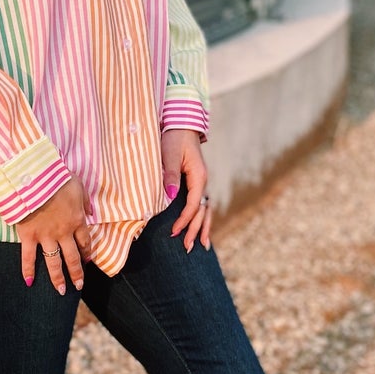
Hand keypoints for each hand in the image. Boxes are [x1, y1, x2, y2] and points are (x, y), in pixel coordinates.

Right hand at [18, 174, 90, 292]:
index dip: (86, 252)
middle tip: (78, 285)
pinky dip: (28, 270)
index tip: (87, 261)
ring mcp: (46, 236)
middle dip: (77, 273)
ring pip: (54, 262)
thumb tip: (90, 211)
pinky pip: (29, 257)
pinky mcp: (29, 236)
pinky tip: (29, 282)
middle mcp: (64, 233)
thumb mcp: (78, 185)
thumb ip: (84, 201)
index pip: (84, 241)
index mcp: (77, 220)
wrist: (35, 178)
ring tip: (61, 291)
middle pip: (72, 257)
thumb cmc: (57, 178)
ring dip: (57, 277)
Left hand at [161, 128, 210, 251]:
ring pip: (206, 210)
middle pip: (202, 211)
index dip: (185, 220)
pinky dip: (202, 219)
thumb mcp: (169, 155)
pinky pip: (201, 205)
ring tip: (200, 246)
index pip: (194, 204)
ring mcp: (202, 183)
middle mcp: (203, 182)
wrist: (181, 125)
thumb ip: (169, 175)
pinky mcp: (197, 184)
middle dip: (195, 230)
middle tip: (188, 248)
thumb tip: (170, 197)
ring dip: (202, 228)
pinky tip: (200, 231)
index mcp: (199, 176)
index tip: (174, 232)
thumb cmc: (173, 138)